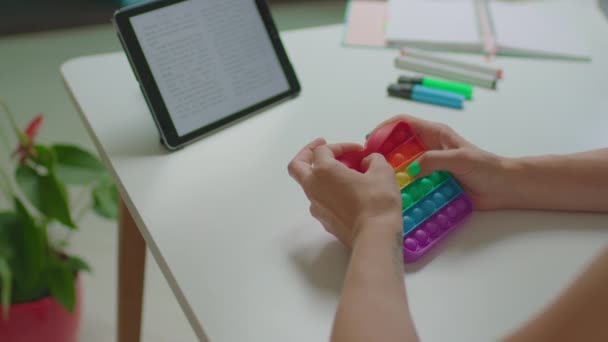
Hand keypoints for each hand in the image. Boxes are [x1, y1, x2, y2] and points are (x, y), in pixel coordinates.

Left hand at [288, 138, 402, 248]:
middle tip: (321, 148)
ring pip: (309, 185)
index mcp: (324, 171)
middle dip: (307, 153)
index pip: (323, 150)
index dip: (341, 146)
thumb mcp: (382, 172)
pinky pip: (321, 201)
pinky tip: (346, 195)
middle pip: (297, 166)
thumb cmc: (377, 200)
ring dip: (321, 176)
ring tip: (343, 175)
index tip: (359, 151)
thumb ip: (373, 160)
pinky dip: (329, 193)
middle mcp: (313, 187)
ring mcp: (316, 206)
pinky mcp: (324, 222)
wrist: (375, 236)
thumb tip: (367, 162)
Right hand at [376, 114, 511, 209]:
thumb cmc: (486, 167)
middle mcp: (429, 149)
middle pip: (399, 145)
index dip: (385, 128)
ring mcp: (431, 166)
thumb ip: (434, 160)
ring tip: (379, 181)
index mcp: (435, 134)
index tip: (370, 140)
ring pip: (404, 166)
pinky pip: (414, 184)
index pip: (404, 123)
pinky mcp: (434, 183)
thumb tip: (411, 169)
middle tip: (369, 165)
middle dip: (383, 152)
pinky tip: (396, 195)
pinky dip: (404, 188)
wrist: (504, 187)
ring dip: (393, 172)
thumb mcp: (459, 159)